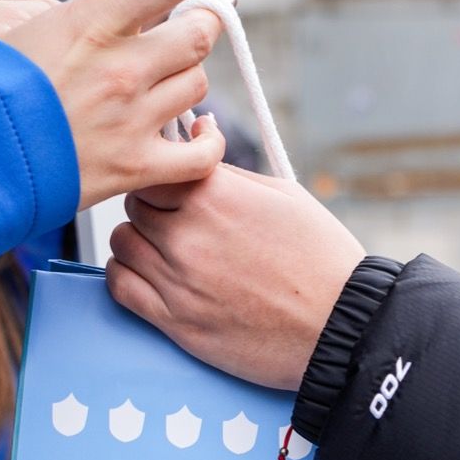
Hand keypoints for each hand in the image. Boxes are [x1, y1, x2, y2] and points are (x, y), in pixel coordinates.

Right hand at [0, 0, 224, 209]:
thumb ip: (42, 8)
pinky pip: (202, 156)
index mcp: (93, 22)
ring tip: (158, 83)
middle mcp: (123, 68)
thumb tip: (66, 15)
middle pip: (201, 33)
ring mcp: (134, 121)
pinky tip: (198, 131)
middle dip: (193, 21)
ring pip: (197, 86)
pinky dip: (207, 143)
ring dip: (183, 79)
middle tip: (171, 28)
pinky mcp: (136, 169)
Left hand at [107, 163, 364, 391]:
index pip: (155, 166)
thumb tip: (197, 131)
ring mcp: (178, 279)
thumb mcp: (283, 196)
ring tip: (165, 251)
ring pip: (122, 243)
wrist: (339, 328)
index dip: (164, 174)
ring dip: (138, 242)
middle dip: (153, 208)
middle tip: (176, 221)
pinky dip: (127, 277)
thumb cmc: (320, 260)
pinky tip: (149, 277)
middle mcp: (188, 233)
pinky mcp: (175, 321)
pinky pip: (120, 286)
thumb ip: (229, 170)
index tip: (175, 185)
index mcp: (214, 194)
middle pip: (136, 203)